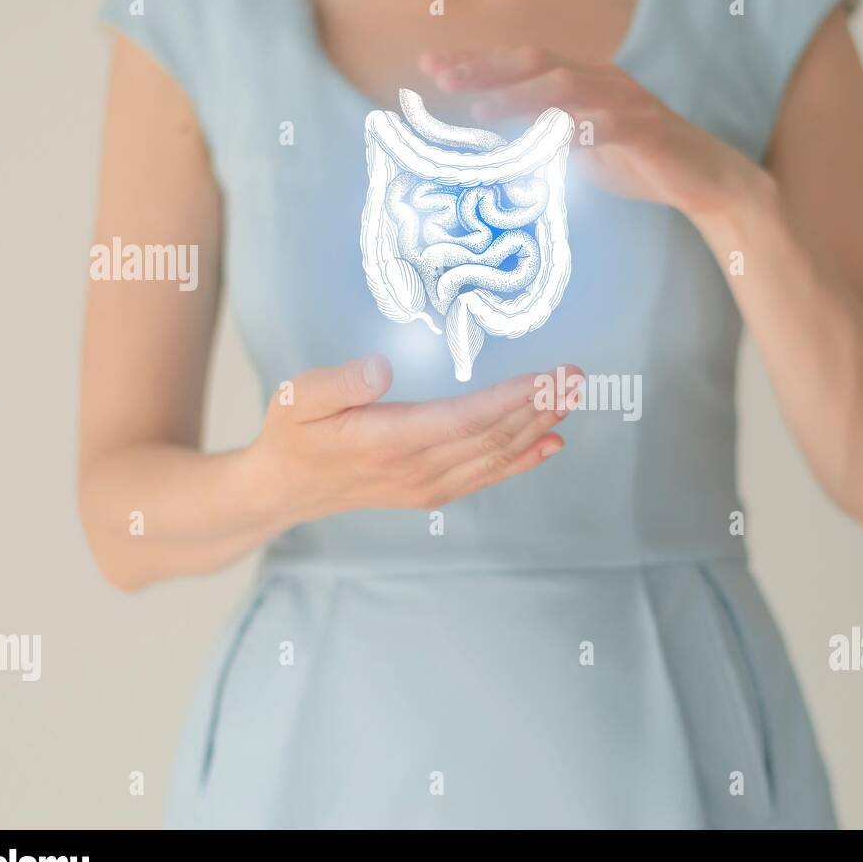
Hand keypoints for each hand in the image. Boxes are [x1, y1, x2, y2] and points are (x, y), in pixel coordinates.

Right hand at [243, 355, 579, 521]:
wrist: (286, 489)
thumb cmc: (292, 433)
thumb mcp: (296, 397)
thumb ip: (339, 383)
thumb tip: (382, 368)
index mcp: (387, 441)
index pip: (464, 418)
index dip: (512, 398)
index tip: (548, 376)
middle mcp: (415, 469)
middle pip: (492, 437)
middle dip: (539, 406)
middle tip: (576, 377)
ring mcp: (427, 486)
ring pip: (496, 456)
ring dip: (539, 427)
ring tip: (571, 397)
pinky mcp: (433, 492)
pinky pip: (487, 476)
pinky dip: (523, 460)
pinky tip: (551, 443)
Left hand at [418, 47, 772, 218]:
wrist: (704, 181)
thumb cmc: (639, 163)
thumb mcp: (580, 150)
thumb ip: (543, 140)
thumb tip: (498, 147)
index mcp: (581, 82)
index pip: (521, 65)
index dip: (476, 63)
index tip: (431, 68)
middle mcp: (601, 80)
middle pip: (536, 63)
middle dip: (485, 68)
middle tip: (441, 77)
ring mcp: (626, 102)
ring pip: (566, 86)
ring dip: (520, 96)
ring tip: (481, 110)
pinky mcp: (648, 129)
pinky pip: (611, 122)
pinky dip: (580, 127)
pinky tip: (552, 137)